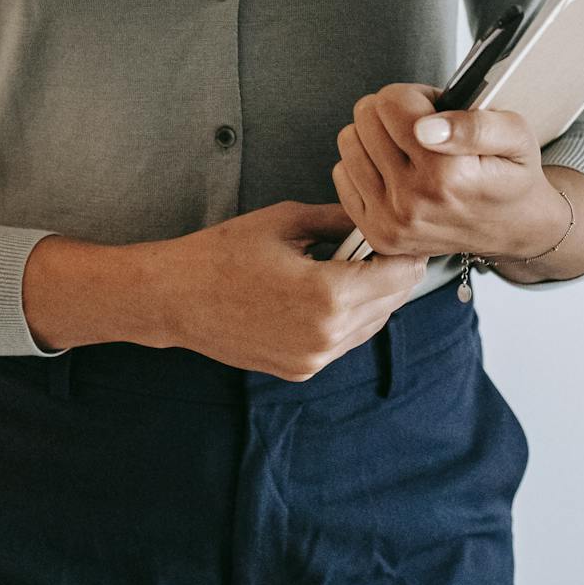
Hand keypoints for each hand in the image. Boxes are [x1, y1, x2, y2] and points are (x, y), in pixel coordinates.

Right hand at [159, 200, 428, 380]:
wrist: (176, 297)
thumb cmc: (225, 253)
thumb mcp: (287, 222)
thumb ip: (338, 220)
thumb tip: (374, 215)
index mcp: (328, 294)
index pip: (399, 275)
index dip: (407, 251)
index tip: (404, 232)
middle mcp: (328, 334)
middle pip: (392, 303)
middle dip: (393, 272)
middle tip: (383, 243)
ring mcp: (314, 358)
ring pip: (371, 325)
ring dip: (374, 296)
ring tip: (355, 264)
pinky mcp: (300, 369)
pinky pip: (344, 341)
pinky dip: (348, 316)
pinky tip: (328, 289)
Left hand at [331, 82, 569, 262]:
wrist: (511, 227)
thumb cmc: (511, 176)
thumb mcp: (515, 135)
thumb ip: (475, 124)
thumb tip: (427, 126)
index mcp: (447, 174)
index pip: (391, 101)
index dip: (416, 96)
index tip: (435, 110)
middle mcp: (414, 201)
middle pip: (366, 117)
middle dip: (395, 113)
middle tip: (425, 129)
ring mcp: (392, 221)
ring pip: (349, 141)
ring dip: (376, 137)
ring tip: (410, 149)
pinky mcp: (377, 232)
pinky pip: (342, 173)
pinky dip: (365, 164)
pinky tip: (395, 171)